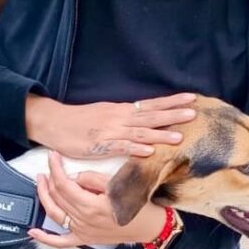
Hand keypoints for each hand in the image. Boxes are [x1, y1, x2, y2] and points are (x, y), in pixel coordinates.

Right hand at [25, 92, 195, 158]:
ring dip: (160, 133)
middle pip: (151, 115)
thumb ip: (124, 117)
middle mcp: (119, 117)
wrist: (54, 122)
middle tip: (194, 112)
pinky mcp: (101, 145)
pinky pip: (121, 146)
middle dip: (173, 114)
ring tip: (179, 136)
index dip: (172, 102)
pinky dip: (136, 147)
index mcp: (121, 110)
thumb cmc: (79, 120)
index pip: (151, 104)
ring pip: (140, 131)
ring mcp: (111, 131)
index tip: (191, 98)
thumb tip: (144, 118)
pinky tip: (149, 150)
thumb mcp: (105, 113)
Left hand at [28, 151, 166, 247]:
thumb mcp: (117, 185)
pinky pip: (61, 242)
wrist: (151, 227)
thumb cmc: (138, 204)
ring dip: (44, 197)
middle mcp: (82, 220)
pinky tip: (33, 232)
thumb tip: (72, 176)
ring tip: (40, 182)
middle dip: (49, 178)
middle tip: (48, 165)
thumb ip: (91, 179)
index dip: (56, 168)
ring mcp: (82, 232)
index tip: (53, 156)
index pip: (64, 183)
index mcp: (90, 205)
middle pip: (57, 196)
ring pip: (54, 213)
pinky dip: (45, 239)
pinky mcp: (85, 239)